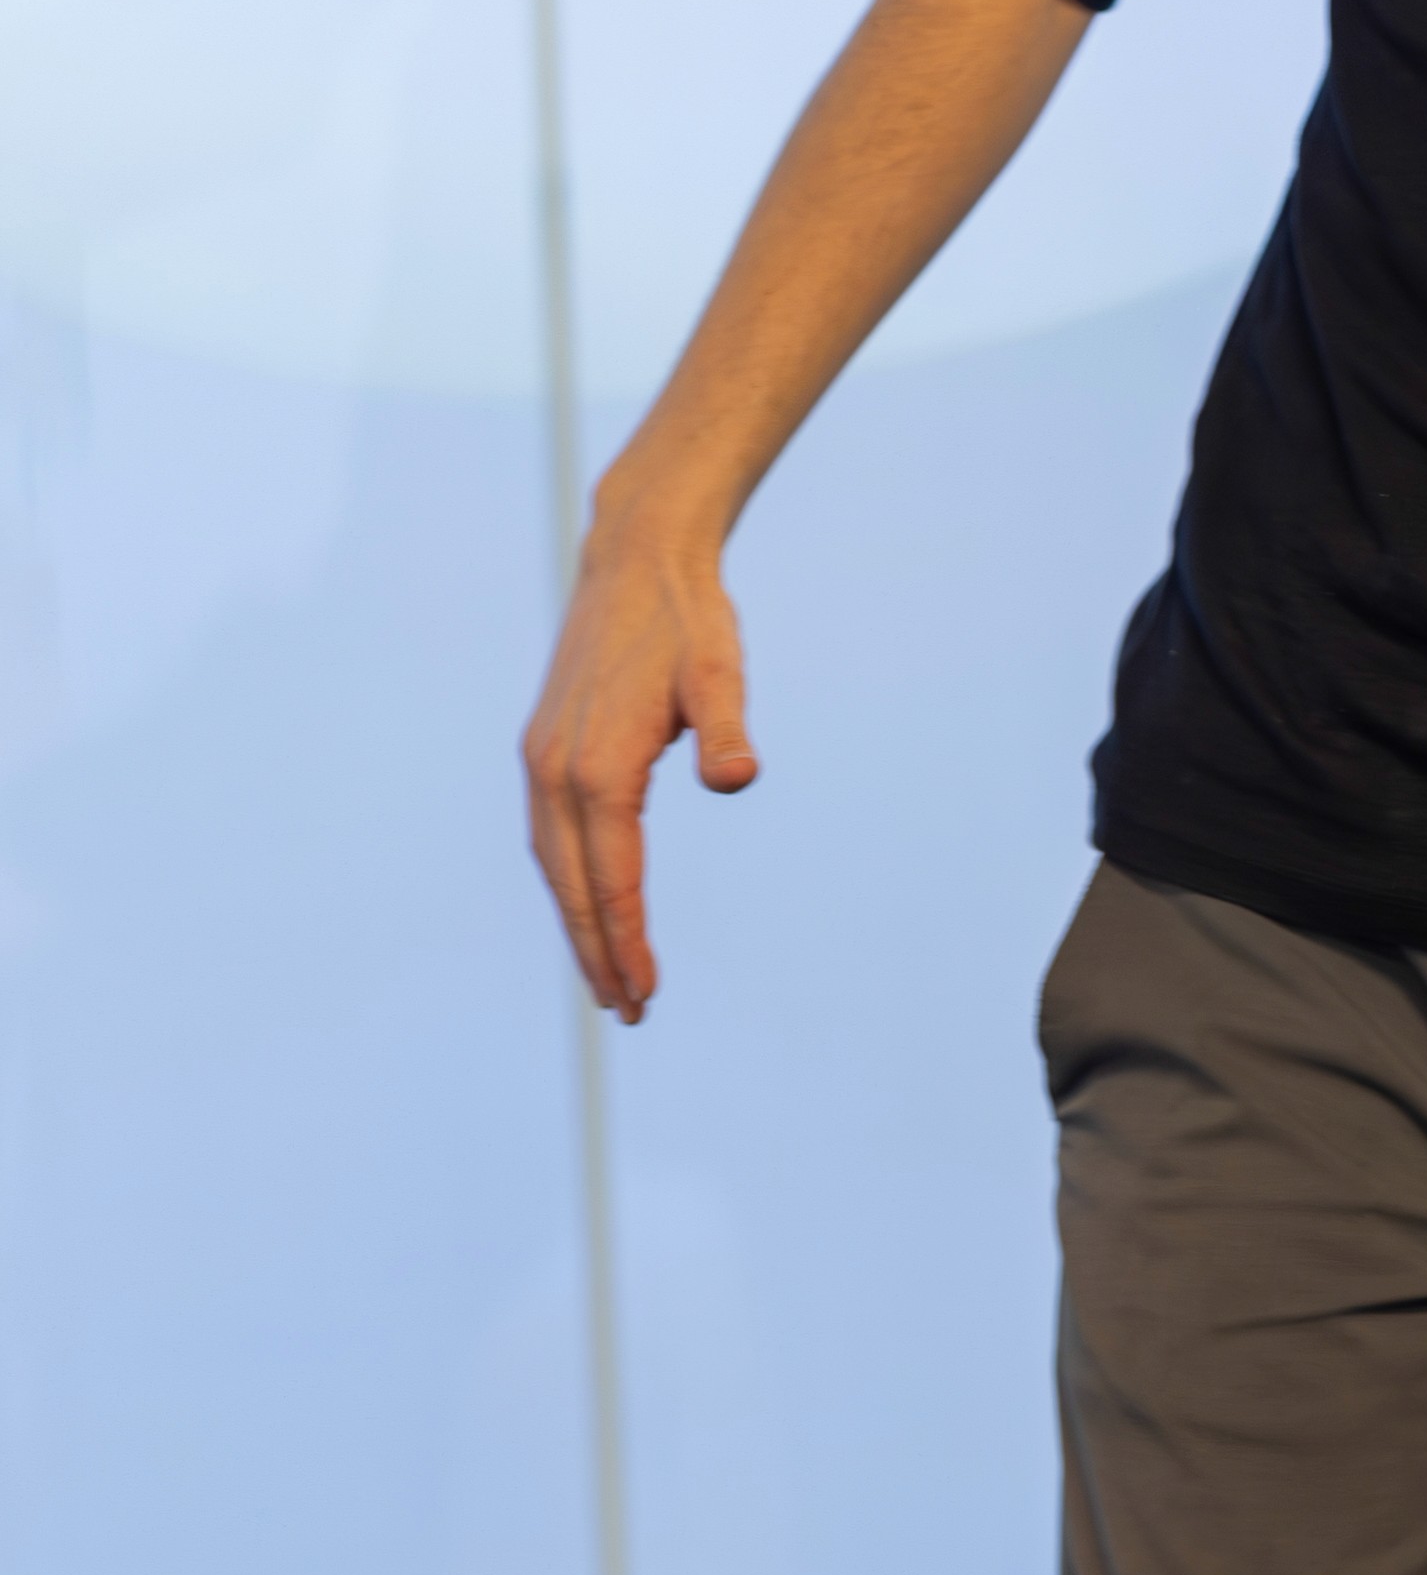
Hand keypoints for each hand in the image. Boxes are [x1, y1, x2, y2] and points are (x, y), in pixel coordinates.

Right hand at [521, 487, 757, 1022]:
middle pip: (574, 888)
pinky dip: (567, 881)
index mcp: (597, 768)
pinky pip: (551, 837)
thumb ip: (726, 727)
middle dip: (598, 954)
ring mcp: (542, 761)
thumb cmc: (688, 619)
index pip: (613, 880)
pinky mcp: (543, 748)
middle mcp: (556, 772)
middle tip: (628, 1013)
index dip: (629, 941)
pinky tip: (589, 902)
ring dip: (579, 924)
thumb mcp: (719, 670)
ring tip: (607, 977)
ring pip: (555, 866)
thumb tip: (737, 778)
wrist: (636, 560)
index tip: (646, 994)